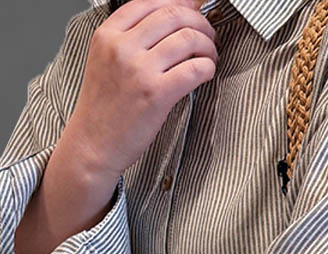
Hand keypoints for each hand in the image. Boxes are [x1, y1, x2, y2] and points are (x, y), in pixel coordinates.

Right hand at [62, 0, 218, 181]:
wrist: (93, 143)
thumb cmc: (103, 109)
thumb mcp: (105, 61)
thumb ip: (130, 40)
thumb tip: (168, 24)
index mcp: (108, 35)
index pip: (149, 1)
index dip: (180, 2)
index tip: (194, 7)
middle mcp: (122, 47)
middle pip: (173, 15)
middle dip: (199, 22)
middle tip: (208, 34)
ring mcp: (139, 70)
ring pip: (188, 39)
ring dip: (208, 45)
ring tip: (210, 55)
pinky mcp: (157, 94)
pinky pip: (194, 69)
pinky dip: (208, 67)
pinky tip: (206, 72)